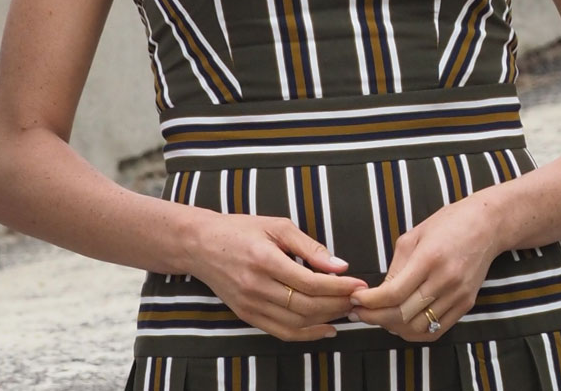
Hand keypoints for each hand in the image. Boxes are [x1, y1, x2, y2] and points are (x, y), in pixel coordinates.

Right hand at [186, 210, 366, 341]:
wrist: (201, 245)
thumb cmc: (241, 229)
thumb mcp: (277, 226)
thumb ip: (309, 247)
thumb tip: (340, 265)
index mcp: (265, 260)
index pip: (311, 282)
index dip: (339, 287)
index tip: (359, 284)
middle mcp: (256, 286)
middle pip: (306, 306)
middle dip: (337, 304)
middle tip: (357, 298)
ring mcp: (250, 305)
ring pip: (296, 323)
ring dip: (326, 320)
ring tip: (346, 310)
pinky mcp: (246, 316)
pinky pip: (281, 332)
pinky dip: (307, 334)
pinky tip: (326, 328)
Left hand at [348, 194, 499, 340]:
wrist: (486, 225)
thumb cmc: (447, 223)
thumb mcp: (414, 236)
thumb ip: (396, 267)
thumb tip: (379, 293)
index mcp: (428, 259)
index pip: (393, 294)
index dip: (369, 301)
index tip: (355, 299)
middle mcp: (445, 280)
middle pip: (403, 314)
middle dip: (374, 317)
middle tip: (358, 312)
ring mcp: (458, 295)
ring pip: (417, 327)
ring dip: (392, 327)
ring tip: (377, 317)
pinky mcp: (466, 305)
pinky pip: (436, 330)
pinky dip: (414, 332)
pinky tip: (400, 324)